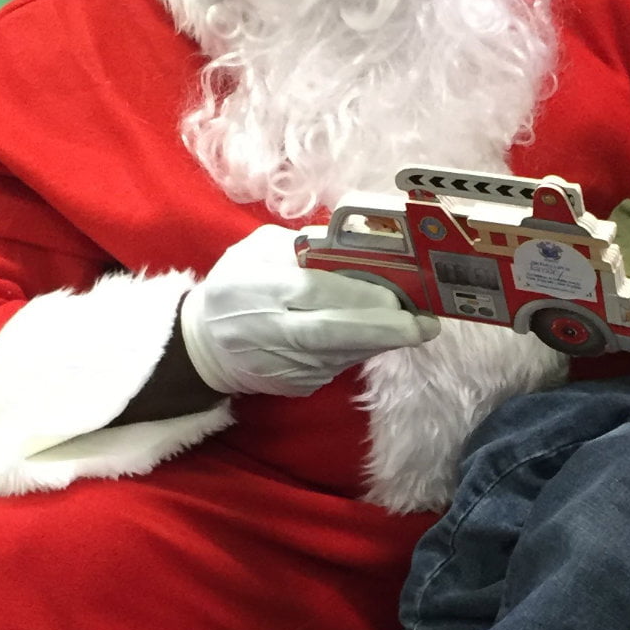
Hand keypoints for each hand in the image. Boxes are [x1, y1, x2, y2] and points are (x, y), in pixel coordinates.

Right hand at [180, 225, 440, 396]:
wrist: (204, 346)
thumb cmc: (234, 287)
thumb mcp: (255, 250)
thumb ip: (298, 245)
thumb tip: (345, 244)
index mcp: (261, 289)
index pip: (315, 294)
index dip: (358, 296)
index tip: (396, 294)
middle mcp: (275, 331)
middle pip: (336, 333)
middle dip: (384, 330)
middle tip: (424, 324)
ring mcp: (287, 364)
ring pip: (344, 352)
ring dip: (382, 340)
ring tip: (414, 325)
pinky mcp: (298, 385)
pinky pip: (338, 364)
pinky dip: (362, 350)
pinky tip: (381, 336)